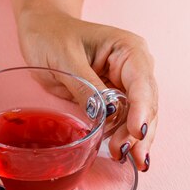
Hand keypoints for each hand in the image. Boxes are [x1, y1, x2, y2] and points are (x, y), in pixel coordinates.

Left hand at [16, 10, 157, 170]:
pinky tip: (124, 154)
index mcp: (129, 50)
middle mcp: (135, 67)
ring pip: (140, 117)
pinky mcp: (117, 99)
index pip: (141, 83)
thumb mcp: (66, 60)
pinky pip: (126, 121)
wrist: (42, 32)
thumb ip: (88, 87)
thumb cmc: (52, 36)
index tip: (136, 132)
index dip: (141, 110)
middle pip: (146, 104)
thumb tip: (108, 114)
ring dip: (134, 140)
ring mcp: (128, 84)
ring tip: (123, 158)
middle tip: (124, 153)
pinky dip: (125, 137)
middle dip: (138, 131)